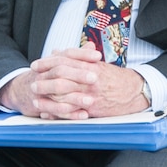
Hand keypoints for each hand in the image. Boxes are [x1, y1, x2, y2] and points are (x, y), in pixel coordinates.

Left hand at [0, 47, 150, 119]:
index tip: (35, 65)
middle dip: (45, 81)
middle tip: (32, 84)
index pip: (64, 60)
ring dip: (48, 99)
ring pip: (65, 95)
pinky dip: (59, 114)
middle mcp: (89, 78)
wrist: (134, 91)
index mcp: (89, 65)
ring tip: (35, 101)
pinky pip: (72, 111)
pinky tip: (49, 115)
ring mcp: (91, 93)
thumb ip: (76, 57)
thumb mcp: (96, 63)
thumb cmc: (114, 77)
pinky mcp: (93, 108)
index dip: (47, 63)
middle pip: (61, 77)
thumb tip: (57, 51)